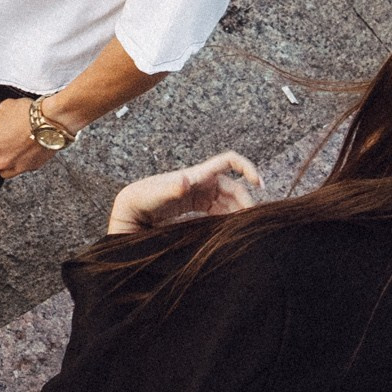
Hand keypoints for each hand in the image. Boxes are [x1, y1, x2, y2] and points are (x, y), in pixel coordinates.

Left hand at [0, 95, 58, 179]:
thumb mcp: (7, 107)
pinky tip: (23, 150)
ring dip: (0, 163)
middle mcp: (3, 160)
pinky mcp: (33, 166)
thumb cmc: (29, 114)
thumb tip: (2, 118)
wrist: (54, 122)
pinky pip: (20, 168)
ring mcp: (19, 166)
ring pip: (2, 172)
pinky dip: (18, 162)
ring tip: (6, 150)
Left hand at [108, 152, 262, 234]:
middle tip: (253, 222)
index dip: (247, 168)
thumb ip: (171, 188)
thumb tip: (185, 181)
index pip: (229, 162)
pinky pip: (219, 209)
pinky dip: (228, 217)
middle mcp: (202, 182)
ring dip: (238, 211)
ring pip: (228, 199)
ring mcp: (201, 194)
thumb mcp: (156, 194)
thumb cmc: (142, 198)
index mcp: (197, 175)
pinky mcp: (196, 206)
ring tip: (245, 228)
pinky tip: (231, 230)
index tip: (260, 183)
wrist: (132, 208)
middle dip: (246, 200)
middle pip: (234, 187)